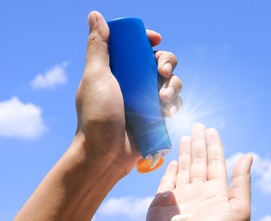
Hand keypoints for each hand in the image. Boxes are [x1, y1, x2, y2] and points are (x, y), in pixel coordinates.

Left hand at [75, 11, 181, 178]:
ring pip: (172, 81)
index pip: (138, 47)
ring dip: (174, 85)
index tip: (155, 39)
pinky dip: (175, 103)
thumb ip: (98, 46)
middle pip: (160, 61)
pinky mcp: (156, 116)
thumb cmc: (97, 116)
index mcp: (118, 70)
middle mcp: (134, 82)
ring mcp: (146, 100)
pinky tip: (168, 111)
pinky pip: (175, 102)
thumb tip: (95, 14)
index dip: (149, 40)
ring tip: (163, 100)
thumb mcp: (96, 77)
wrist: (105, 155)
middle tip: (163, 71)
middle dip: (168, 61)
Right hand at [145, 124, 252, 220]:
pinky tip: (175, 160)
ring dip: (186, 152)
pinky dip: (171, 169)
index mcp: (216, 193)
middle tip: (198, 125)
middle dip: (199, 143)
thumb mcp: (237, 211)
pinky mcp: (163, 202)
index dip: (214, 146)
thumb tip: (248, 156)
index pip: (215, 163)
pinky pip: (167, 181)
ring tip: (186, 136)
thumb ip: (242, 184)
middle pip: (199, 161)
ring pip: (184, 168)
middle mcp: (199, 192)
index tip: (211, 130)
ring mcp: (180, 196)